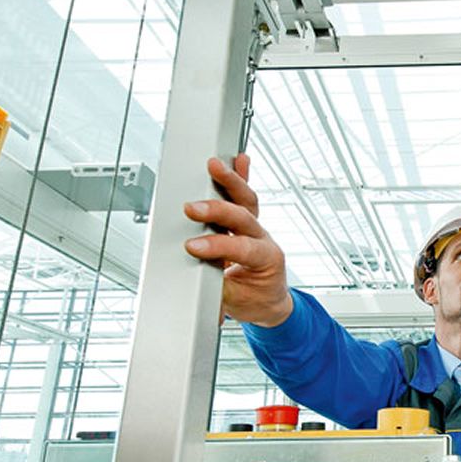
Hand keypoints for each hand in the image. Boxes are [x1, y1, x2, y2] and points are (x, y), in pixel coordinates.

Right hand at [183, 154, 293, 326]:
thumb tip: (190, 276)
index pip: (242, 248)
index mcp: (266, 260)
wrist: (269, 300)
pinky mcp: (248, 222)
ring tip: (214, 165)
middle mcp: (263, 239)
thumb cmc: (253, 300)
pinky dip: (242, 176)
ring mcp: (256, 228)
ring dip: (231, 181)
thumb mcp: (233, 302)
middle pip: (243, 217)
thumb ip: (216, 287)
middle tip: (193, 208)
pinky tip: (240, 159)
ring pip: (246, 200)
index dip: (217, 246)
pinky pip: (246, 196)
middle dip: (217, 210)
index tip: (193, 246)